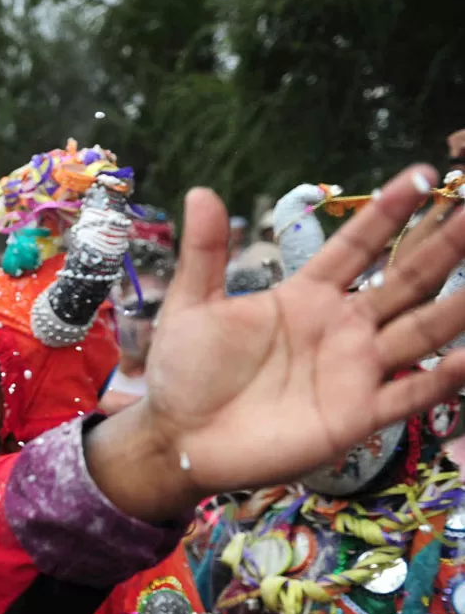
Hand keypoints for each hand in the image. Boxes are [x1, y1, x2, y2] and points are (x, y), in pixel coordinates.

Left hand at [91, 165, 464, 521]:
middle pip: (406, 280)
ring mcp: (353, 370)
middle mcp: (341, 328)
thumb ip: (206, 253)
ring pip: (421, 330)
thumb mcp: (191, 306)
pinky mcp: (355, 416)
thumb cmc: (184, 372)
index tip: (423, 175)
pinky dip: (444, 378)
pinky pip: (410, 393)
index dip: (388, 212)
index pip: (357, 246)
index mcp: (305, 297)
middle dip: (445, 245)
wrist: (177, 439)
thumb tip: (202, 191)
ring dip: (458, 306)